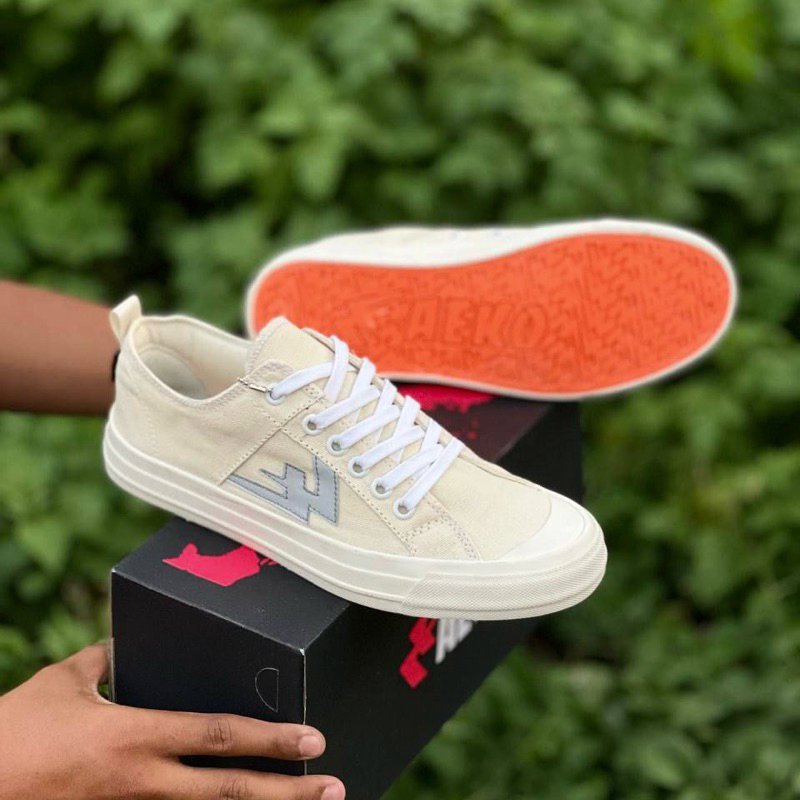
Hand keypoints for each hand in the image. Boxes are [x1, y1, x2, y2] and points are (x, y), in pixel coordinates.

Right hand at [0, 643, 345, 799]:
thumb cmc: (14, 734)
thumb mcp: (63, 683)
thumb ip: (102, 659)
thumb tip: (125, 642)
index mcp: (133, 736)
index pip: (216, 735)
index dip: (268, 737)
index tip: (312, 739)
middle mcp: (141, 782)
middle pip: (227, 792)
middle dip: (285, 792)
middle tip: (332, 787)